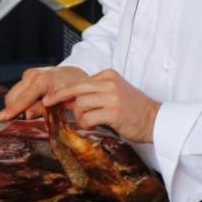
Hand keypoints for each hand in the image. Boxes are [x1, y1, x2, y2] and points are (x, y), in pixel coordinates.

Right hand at [0, 66, 87, 121]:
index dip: (12, 110)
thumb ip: (42, 109)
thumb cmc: (73, 90)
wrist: (77, 77)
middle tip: (23, 121)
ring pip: (13, 95)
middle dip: (14, 110)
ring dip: (18, 106)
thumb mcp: (61, 103)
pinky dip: (21, 101)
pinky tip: (33, 105)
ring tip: (33, 112)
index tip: (1, 118)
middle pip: (12, 97)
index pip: (22, 98)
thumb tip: (26, 115)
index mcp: (41, 80)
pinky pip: (18, 92)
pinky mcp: (27, 77)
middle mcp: (32, 75)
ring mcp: (29, 75)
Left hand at [46, 69, 160, 143]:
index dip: (63, 91)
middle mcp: (109, 82)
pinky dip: (86, 124)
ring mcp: (112, 96)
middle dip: (57, 97)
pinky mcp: (114, 112)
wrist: (155, 120)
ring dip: (79, 117)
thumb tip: (65, 100)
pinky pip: (87, 118)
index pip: (78, 81)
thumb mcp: (112, 93)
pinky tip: (94, 126)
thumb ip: (92, 93)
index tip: (50, 97)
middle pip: (75, 88)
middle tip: (46, 103)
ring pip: (80, 104)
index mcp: (108, 75)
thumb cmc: (132, 109)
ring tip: (89, 122)